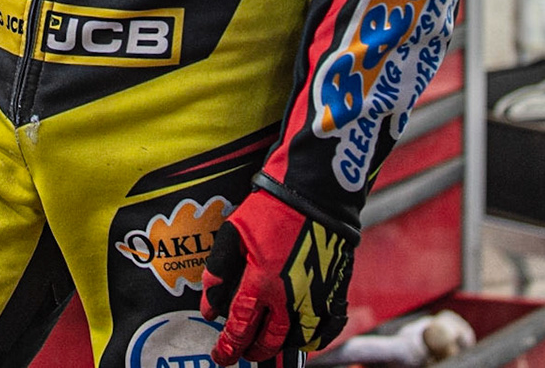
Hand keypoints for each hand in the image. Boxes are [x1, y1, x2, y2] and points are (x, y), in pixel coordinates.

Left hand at [199, 190, 353, 363]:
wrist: (315, 193)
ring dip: (281, 346)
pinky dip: (314, 338)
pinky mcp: (336, 290)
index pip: (241, 327)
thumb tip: (209, 305)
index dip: (229, 346)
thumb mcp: (234, 233)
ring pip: (298, 339)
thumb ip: (218, 271)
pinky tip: (301, 335)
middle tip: (242, 352)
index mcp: (261, 283)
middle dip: (253, 351)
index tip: (222, 357)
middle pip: (269, 340)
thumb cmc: (273, 208)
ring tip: (268, 344)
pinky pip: (327, 328)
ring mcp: (316, 297)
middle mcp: (290, 297)